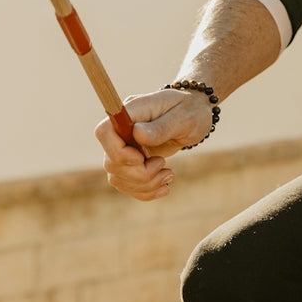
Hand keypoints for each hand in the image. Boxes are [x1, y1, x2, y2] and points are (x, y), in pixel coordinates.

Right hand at [94, 88, 211, 201]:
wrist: (197, 115)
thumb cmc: (191, 110)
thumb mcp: (184, 117)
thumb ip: (161, 127)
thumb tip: (137, 133)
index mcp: (132, 110)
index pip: (104, 132)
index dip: (118, 152)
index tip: (142, 158)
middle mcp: (123, 129)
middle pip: (111, 161)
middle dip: (138, 174)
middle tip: (163, 165)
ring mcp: (125, 146)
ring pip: (118, 177)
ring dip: (145, 184)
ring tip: (168, 175)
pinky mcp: (131, 162)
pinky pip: (128, 184)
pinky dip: (145, 191)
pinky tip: (164, 187)